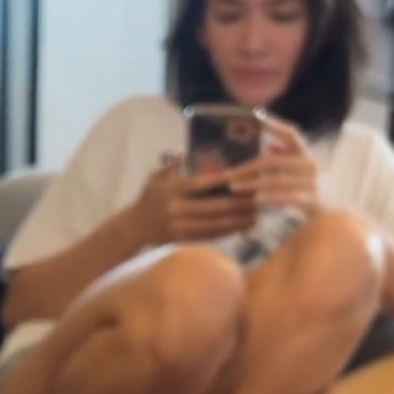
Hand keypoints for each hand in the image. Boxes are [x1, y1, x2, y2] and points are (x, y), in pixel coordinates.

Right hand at [134, 155, 257, 245]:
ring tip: (257, 215)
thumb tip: (183, 154)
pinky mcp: (185, 240)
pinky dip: (228, 231)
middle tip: (259, 198)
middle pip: (215, 207)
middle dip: (239, 204)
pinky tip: (242, 227)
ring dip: (238, 221)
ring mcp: (182, 226)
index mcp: (174, 190)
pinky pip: (210, 236)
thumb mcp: (156, 177)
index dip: (226, 182)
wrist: (134, 228)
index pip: (204, 184)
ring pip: (216, 224)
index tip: (245, 177)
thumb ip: (171, 165)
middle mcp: (178, 209)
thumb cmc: (149, 199)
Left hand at [229, 115, 321, 213]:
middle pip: (273, 162)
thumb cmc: (308, 189)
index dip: (275, 125)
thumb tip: (269, 146)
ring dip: (252, 184)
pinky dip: (271, 198)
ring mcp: (311, 182)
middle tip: (228, 175)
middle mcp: (309, 165)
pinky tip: (256, 199)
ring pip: (276, 180)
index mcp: (304, 154)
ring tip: (234, 188)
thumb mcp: (298, 171)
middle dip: (248, 168)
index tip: (257, 115)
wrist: (332, 212)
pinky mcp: (311, 201)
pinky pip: (287, 198)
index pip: (290, 134)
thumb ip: (285, 157)